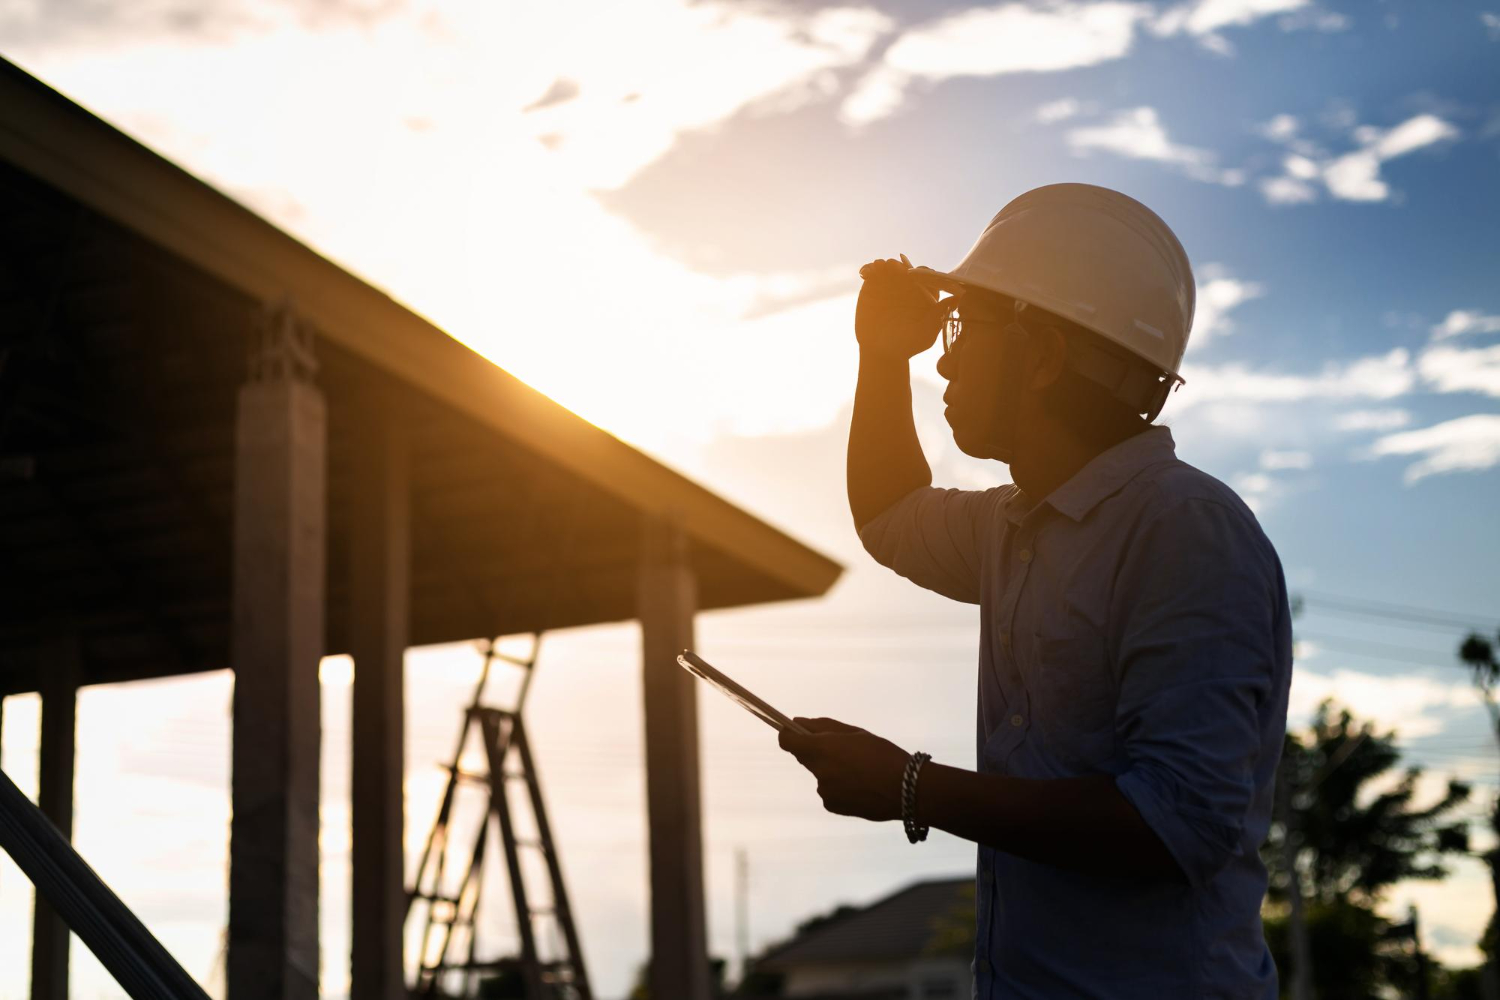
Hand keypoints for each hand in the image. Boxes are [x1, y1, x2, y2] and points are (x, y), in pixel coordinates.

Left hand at [778, 717, 910, 821]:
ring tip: (860, 771)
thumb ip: (824, 727)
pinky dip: (839, 786)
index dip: (788, 735)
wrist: (905, 790)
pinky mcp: (831, 806)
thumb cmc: (883, 754)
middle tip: (843, 750)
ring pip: (820, 774)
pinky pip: (829, 790)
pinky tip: (861, 786)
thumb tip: (798, 722)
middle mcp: (818, 770)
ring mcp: (824, 790)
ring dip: (831, 770)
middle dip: (817, 751)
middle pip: (805, 757)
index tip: (795, 732)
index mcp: (822, 749)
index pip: (787, 741)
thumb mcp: (856, 733)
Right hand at [855, 256, 944, 360]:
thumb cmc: (908, 345)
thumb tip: (958, 298)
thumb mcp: (927, 332)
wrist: (882, 352)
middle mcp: (907, 286)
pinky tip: (865, 274)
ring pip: (888, 268)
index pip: (924, 276)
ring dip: (883, 265)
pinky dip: (869, 269)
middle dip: (899, 266)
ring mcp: (890, 285)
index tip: (912, 274)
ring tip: (878, 267)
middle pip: (904, 268)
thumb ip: (939, 314)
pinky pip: (871, 273)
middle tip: (893, 267)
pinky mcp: (873, 287)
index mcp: (924, 293)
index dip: (919, 272)